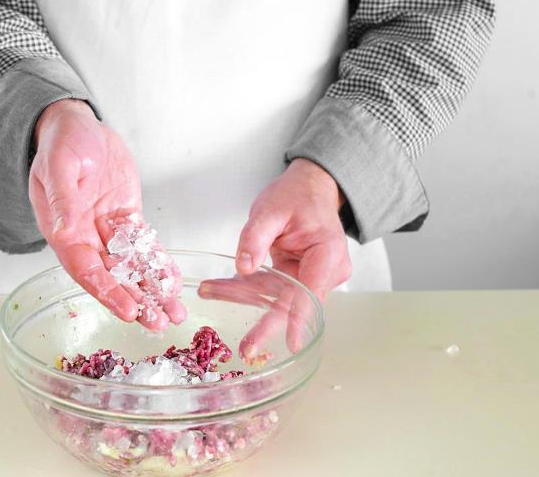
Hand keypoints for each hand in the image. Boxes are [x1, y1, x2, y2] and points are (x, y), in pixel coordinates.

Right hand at [29, 99, 184, 329]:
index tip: (127, 310)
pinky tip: (173, 281)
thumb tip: (63, 229)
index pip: (85, 269)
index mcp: (63, 230)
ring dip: (151, 290)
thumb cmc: (61, 142)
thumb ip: (62, 197)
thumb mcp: (59, 164)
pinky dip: (158, 264)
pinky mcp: (124, 219)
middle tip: (158, 322)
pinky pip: (142, 247)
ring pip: (130, 267)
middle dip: (135, 301)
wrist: (76, 125)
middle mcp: (84, 237)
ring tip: (173, 312)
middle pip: (111, 277)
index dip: (106, 291)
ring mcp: (105, 230)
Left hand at [228, 158, 351, 351]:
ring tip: (211, 291)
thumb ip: (256, 237)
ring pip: (278, 297)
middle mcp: (326, 271)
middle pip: (294, 302)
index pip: (312, 291)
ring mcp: (314, 277)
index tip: (292, 341)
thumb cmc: (296, 196)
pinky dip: (248, 288)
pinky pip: (273, 288)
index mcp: (328, 253)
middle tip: (247, 348)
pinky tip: (221, 286)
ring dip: (244, 296)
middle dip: (267, 324)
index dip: (299, 317)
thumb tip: (243, 267)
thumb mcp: (271, 210)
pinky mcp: (299, 278)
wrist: (310, 189)